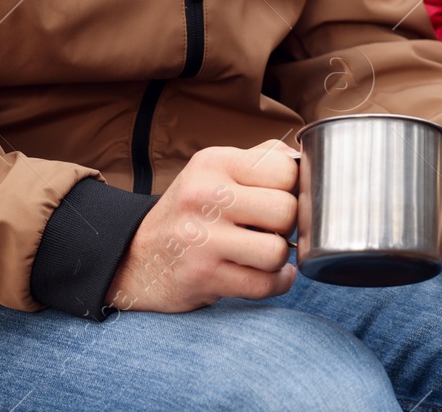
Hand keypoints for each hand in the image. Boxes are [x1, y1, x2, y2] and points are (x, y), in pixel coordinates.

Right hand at [104, 140, 299, 312]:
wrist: (134, 257)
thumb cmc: (191, 211)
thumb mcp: (216, 170)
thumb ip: (262, 158)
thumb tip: (307, 157)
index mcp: (214, 162)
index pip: (286, 170)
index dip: (293, 189)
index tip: (279, 199)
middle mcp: (204, 196)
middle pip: (287, 211)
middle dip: (288, 226)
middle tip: (271, 230)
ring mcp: (201, 238)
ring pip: (277, 251)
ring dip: (279, 258)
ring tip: (264, 253)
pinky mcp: (202, 276)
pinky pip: (263, 284)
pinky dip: (276, 284)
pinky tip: (267, 275)